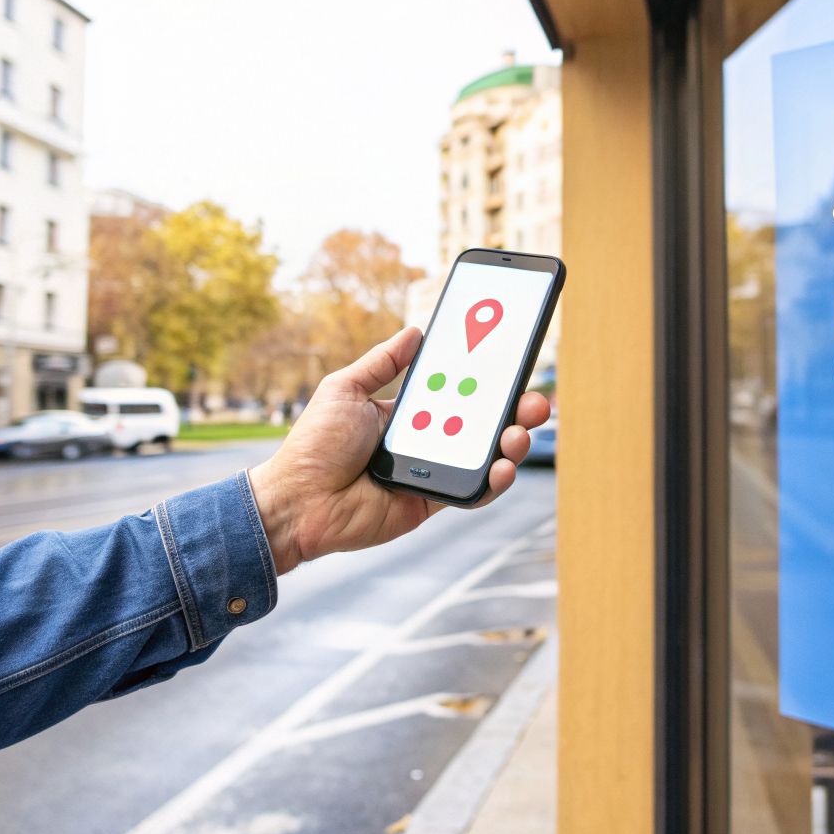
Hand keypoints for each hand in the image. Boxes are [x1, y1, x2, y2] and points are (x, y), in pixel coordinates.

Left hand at [246, 326, 551, 574]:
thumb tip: (415, 331)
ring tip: (520, 428)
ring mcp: (432, 472)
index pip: (458, 391)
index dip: (487, 380)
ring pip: (485, 455)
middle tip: (536, 398)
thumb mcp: (345, 389)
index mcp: (408, 412)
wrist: (297, 499)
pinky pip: (472, 491)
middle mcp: (425, 440)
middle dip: (514, 409)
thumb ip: (382, 363)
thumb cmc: (314, 445)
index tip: (513, 361)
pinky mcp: (433, 502)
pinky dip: (494, 479)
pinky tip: (504, 464)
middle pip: (481, 422)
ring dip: (511, 440)